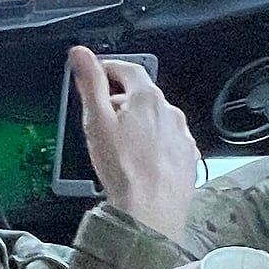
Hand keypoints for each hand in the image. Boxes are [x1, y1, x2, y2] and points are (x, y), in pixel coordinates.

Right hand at [69, 44, 198, 242]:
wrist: (149, 214)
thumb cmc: (122, 171)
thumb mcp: (97, 122)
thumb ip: (90, 84)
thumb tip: (80, 54)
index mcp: (147, 99)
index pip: (129, 69)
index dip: (111, 68)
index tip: (100, 73)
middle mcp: (171, 113)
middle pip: (143, 96)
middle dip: (122, 101)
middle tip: (104, 118)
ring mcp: (183, 137)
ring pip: (157, 121)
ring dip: (140, 125)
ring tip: (122, 146)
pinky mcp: (188, 159)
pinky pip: (169, 143)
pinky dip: (155, 146)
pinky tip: (141, 162)